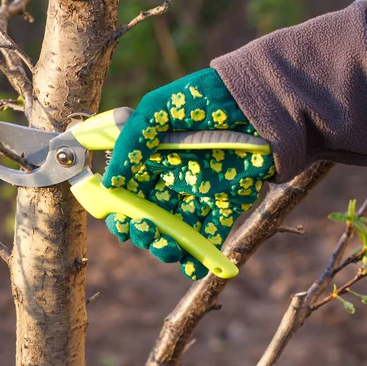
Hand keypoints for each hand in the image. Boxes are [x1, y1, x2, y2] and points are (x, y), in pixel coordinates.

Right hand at [103, 68, 275, 279]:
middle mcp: (171, 180)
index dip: (120, 211)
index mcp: (150, 160)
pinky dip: (201, 255)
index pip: (127, 193)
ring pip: (175, 231)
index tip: (120, 220)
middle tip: (146, 232)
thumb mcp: (158, 110)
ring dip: (167, 247)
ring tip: (168, 249)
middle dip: (143, 232)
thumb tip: (108, 182)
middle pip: (149, 216)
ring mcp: (198, 194)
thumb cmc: (203, 98)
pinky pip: (210, 234)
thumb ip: (130, 142)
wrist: (258, 102)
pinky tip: (193, 267)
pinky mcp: (225, 204)